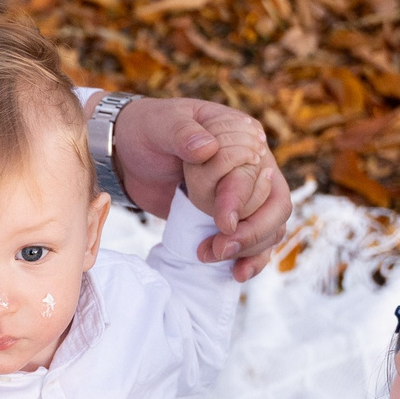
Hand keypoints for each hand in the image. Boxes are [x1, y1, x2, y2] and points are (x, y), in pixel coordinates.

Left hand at [102, 95, 289, 279]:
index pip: (255, 174)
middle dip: (251, 232)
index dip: (241, 200)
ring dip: (250, 249)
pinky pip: (254, 242)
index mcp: (242, 137)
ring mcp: (244, 196)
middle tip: (219, 248)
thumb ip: (182, 133)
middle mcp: (252, 167)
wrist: (125, 154)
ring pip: (271, 228)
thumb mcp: (160, 125)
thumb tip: (208, 148)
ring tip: (214, 256)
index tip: (222, 223)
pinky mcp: (229, 219)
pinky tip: (237, 274)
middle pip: (274, 206)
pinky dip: (250, 260)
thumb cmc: (145, 130)